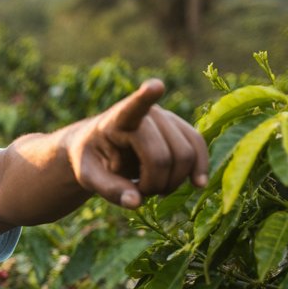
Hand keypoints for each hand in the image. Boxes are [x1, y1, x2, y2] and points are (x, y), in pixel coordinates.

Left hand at [67, 79, 208, 208]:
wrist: (102, 148)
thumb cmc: (93, 160)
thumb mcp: (88, 176)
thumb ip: (109, 189)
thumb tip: (136, 202)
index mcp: (117, 120)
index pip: (132, 109)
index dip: (145, 98)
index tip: (155, 86)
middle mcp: (147, 113)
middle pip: (162, 156)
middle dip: (154, 183)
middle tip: (138, 192)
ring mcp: (168, 119)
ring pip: (185, 154)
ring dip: (172, 181)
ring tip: (152, 187)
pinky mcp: (182, 128)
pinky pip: (199, 147)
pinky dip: (199, 168)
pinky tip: (197, 184)